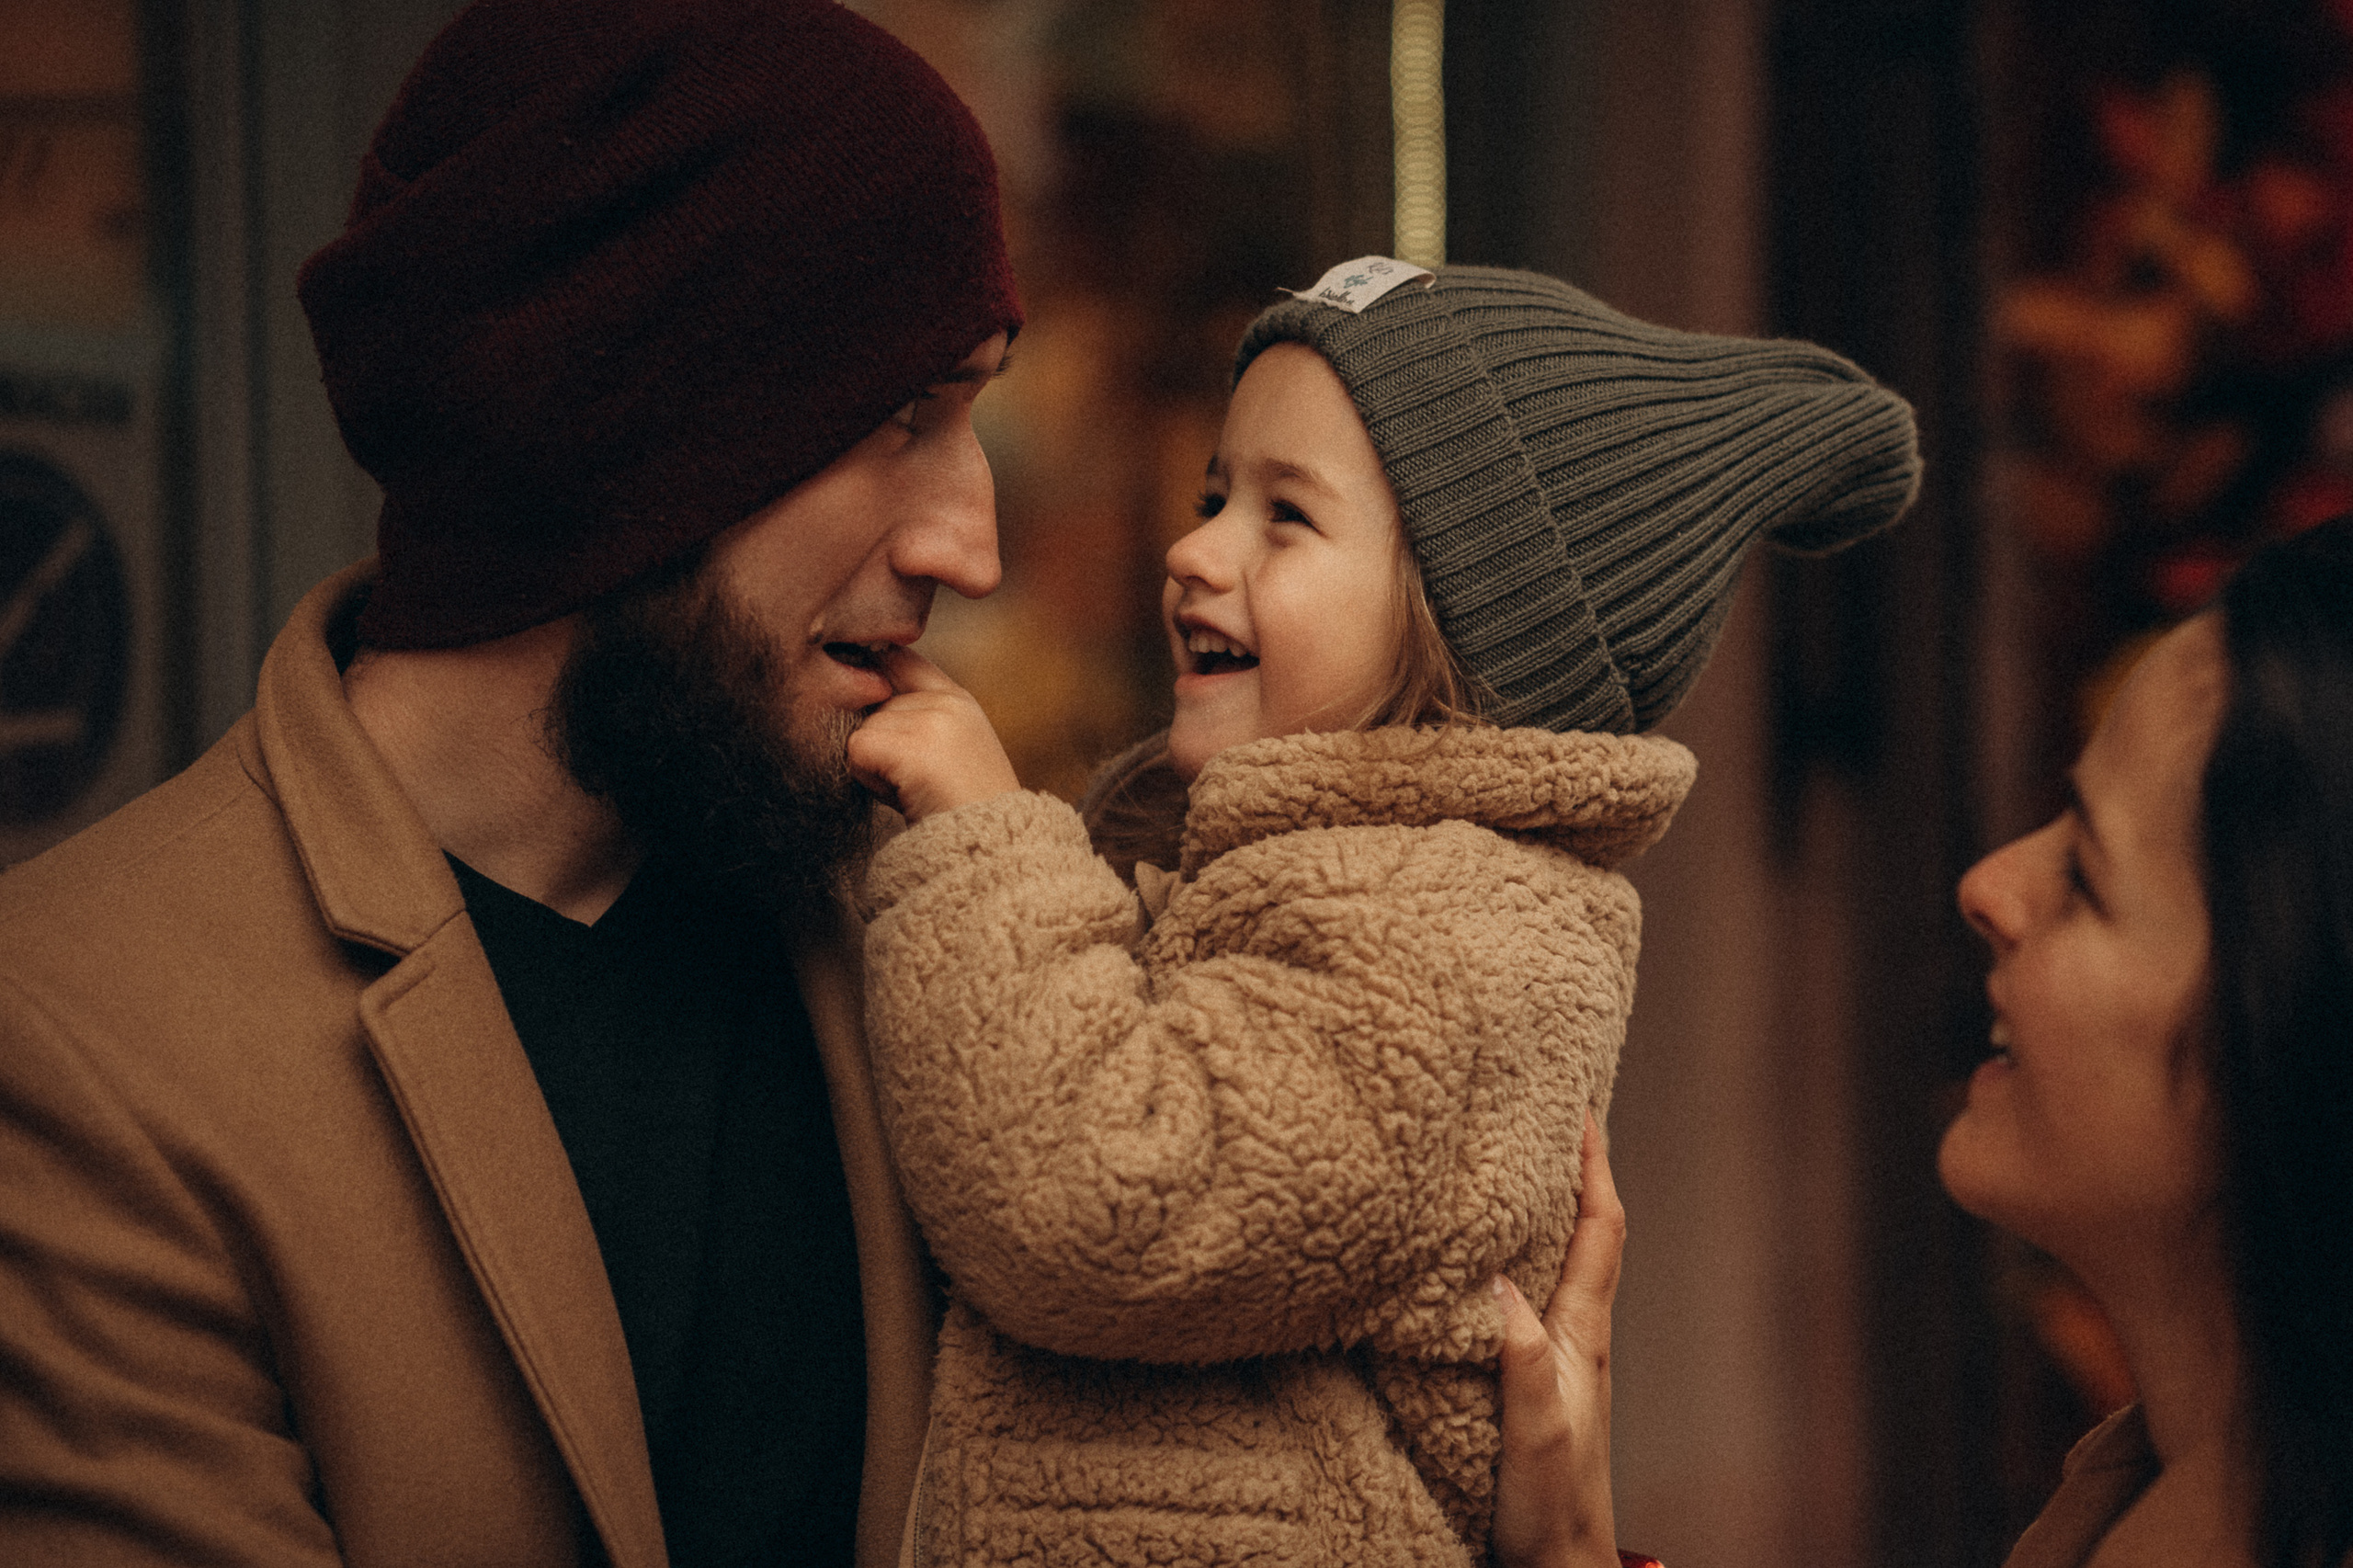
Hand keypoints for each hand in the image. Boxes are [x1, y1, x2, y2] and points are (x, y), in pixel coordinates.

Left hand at [846, 647, 1020, 823]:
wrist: (994, 845)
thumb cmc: (966, 811)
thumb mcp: (951, 751)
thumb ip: (917, 719)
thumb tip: (857, 698)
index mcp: (958, 700)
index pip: (900, 658)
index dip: (873, 667)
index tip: (861, 679)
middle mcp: (946, 701)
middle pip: (872, 702)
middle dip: (880, 742)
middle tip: (914, 778)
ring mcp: (931, 720)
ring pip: (863, 728)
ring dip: (876, 766)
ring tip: (913, 788)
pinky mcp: (913, 744)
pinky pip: (857, 750)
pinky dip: (870, 779)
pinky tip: (904, 794)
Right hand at [1493, 1110, 1624, 1567]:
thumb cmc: (1549, 1510)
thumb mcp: (1531, 1434)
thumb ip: (1520, 1359)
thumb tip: (1497, 1281)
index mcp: (1581, 1336)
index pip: (1599, 1230)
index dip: (1593, 1167)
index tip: (1580, 1108)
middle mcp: (1578, 1337)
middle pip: (1590, 1233)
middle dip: (1577, 1170)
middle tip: (1552, 1116)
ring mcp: (1562, 1358)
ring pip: (1566, 1261)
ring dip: (1554, 1208)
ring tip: (1521, 1165)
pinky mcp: (1539, 1379)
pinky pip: (1540, 1293)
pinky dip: (1526, 1254)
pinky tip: (1493, 1256)